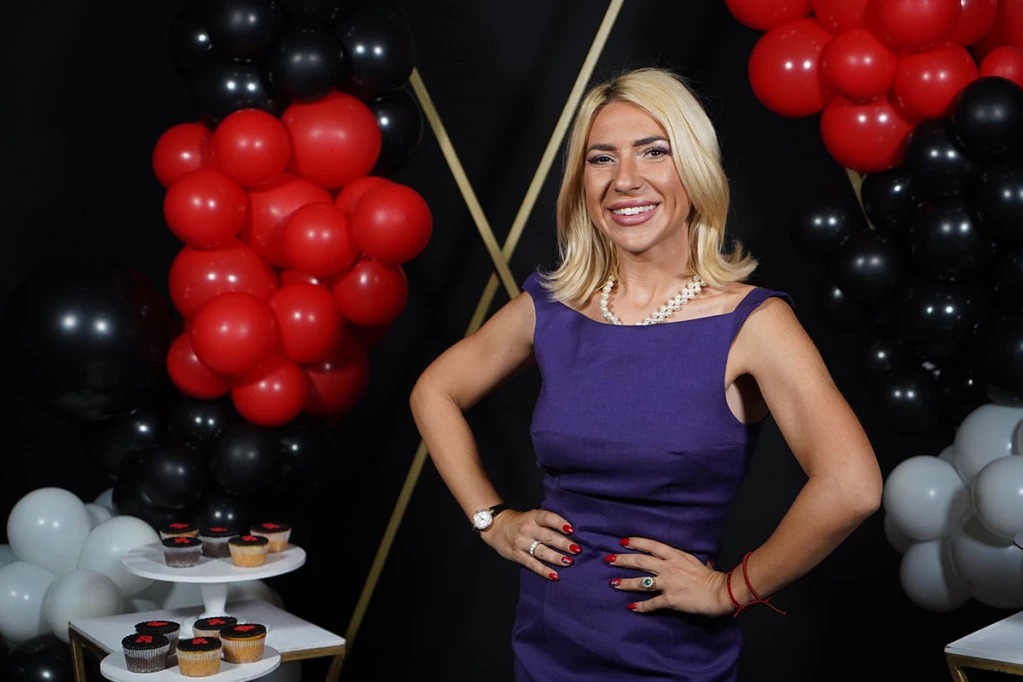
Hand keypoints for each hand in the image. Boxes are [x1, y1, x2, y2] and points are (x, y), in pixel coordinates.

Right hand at [481, 508, 580, 580]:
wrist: (496, 526)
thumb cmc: (519, 522)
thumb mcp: (531, 516)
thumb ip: (546, 522)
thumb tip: (569, 532)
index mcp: (532, 517)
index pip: (547, 518)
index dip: (559, 523)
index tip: (571, 530)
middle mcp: (527, 529)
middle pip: (548, 537)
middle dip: (564, 544)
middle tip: (577, 549)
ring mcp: (521, 543)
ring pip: (541, 551)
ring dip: (556, 557)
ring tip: (569, 561)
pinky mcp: (517, 555)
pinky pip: (532, 564)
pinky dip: (544, 570)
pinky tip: (555, 575)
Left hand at [607, 536, 731, 615]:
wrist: (720, 591)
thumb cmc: (710, 576)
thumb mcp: (694, 561)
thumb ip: (681, 559)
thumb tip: (678, 558)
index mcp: (675, 556)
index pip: (651, 545)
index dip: (636, 542)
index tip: (622, 542)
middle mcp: (668, 567)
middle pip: (641, 561)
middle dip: (623, 560)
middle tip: (609, 559)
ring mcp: (668, 583)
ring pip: (641, 582)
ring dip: (626, 582)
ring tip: (613, 583)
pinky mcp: (670, 599)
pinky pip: (652, 603)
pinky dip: (641, 606)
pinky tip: (631, 607)